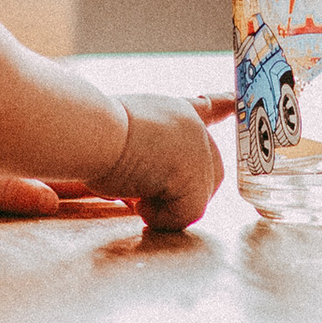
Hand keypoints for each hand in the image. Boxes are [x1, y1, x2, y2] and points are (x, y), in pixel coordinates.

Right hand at [85, 89, 223, 234]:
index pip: (205, 109)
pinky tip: (137, 205)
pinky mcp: (193, 173)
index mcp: (172, 111)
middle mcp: (192, 125)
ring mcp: (198, 148)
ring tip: (135, 199)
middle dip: (181, 194)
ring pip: (198, 197)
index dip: (220, 107)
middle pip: (208, 173)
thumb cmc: (87, 136)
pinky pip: (188, 213)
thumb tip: (144, 192)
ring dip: (167, 207)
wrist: (87, 131)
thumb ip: (148, 155)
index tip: (234, 103)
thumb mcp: (122, 138)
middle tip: (144, 198)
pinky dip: (163, 219)